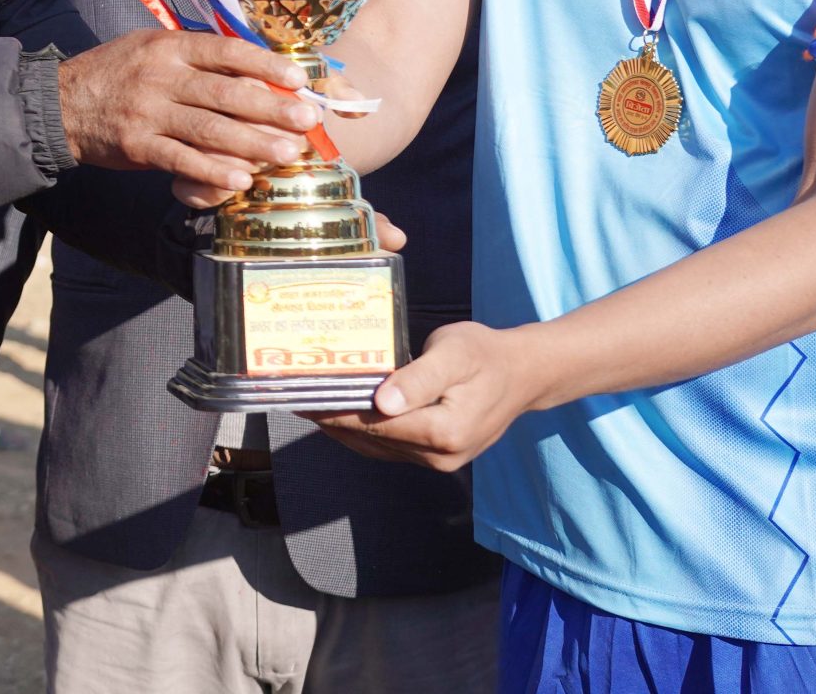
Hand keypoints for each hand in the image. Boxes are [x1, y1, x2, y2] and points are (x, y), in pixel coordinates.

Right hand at [57, 29, 319, 200]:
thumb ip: (194, 54)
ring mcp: (148, 112)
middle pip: (225, 91)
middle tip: (309, 119)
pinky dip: (213, 171)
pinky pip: (182, 160)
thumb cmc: (116, 73)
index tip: (298, 78)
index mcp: (168, 47)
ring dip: (254, 142)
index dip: (265, 63)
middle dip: (272, 106)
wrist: (59, 104)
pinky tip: (242, 179)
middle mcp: (160, 76)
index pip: (225, 50)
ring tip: (289, 152)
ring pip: (210, 128)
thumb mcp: (150, 46)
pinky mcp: (137, 146)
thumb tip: (252, 63)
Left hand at [309, 320, 550, 471]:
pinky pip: (388, 447)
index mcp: (444, 431)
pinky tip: (339, 413)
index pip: (374, 424)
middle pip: (371, 438)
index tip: (301, 395)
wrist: (523, 374)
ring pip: (376, 447)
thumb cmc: (486, 355)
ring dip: (341, 427)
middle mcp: (440, 456)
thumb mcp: (454, 354)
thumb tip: (382, 403)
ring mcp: (439, 461)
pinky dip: (362, 432)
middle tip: (292, 395)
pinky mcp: (437, 456)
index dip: (334, 410)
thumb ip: (418, 379)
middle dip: (330, 418)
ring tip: (307, 403)